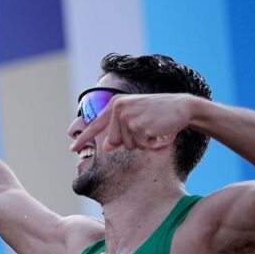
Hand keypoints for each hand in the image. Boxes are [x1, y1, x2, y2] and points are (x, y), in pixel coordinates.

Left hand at [70, 92, 195, 153]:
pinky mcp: (140, 125)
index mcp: (115, 104)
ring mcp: (128, 117)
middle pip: (113, 142)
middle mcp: (118, 109)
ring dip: (141, 142)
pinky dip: (149, 142)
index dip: (84, 139)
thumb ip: (119, 131)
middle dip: (129, 141)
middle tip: (144, 128)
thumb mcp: (135, 118)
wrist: (182, 107)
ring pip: (127, 145)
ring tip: (151, 128)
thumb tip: (107, 147)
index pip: (96, 125)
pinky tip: (157, 130)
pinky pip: (140, 145)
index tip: (72, 148)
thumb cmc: (158, 114)